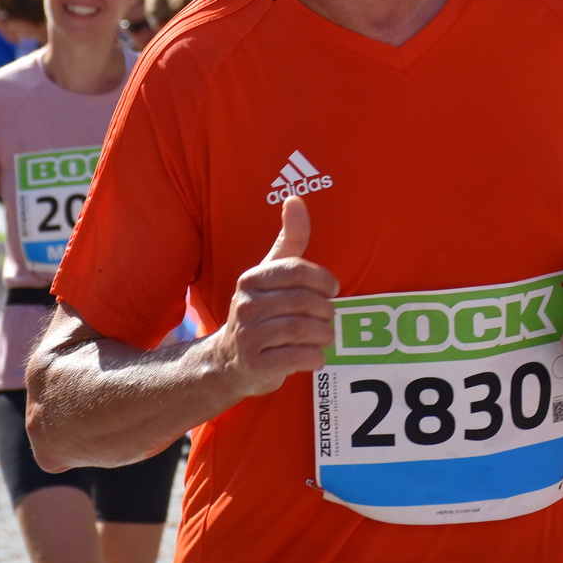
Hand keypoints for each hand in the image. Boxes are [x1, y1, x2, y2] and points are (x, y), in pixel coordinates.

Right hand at [207, 196, 337, 399]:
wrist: (229, 360)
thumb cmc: (260, 309)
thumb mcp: (271, 273)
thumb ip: (289, 239)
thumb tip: (295, 198)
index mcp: (251, 279)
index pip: (296, 271)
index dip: (323, 280)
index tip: (333, 289)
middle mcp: (245, 305)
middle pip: (304, 302)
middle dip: (326, 311)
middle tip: (328, 317)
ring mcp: (248, 336)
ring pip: (304, 330)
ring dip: (323, 334)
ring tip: (324, 336)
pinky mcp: (256, 364)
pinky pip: (298, 357)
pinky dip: (314, 357)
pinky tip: (314, 356)